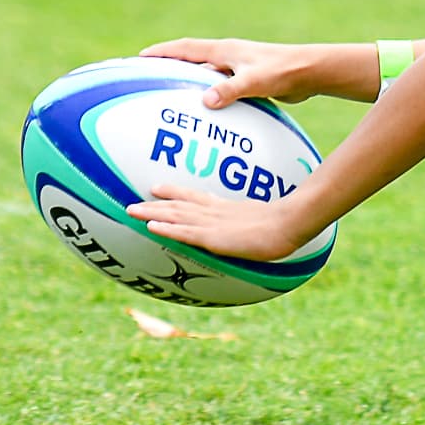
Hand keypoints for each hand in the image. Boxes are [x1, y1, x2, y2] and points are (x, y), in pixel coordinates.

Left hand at [127, 182, 313, 260]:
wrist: (292, 221)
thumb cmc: (289, 222)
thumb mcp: (269, 219)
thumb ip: (256, 219)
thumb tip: (260, 224)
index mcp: (228, 208)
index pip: (196, 197)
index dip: (175, 193)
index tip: (157, 188)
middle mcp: (216, 212)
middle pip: (180, 205)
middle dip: (156, 204)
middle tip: (133, 202)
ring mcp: (214, 224)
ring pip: (177, 216)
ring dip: (153, 213)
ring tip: (132, 211)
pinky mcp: (214, 237)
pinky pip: (184, 232)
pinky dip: (167, 228)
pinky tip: (150, 226)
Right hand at [143, 37, 329, 108]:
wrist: (312, 72)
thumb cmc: (283, 71)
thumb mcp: (254, 81)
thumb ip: (230, 90)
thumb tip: (205, 101)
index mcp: (225, 50)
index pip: (186, 48)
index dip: (163, 52)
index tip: (140, 57)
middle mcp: (229, 56)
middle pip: (192, 58)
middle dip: (170, 65)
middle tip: (149, 75)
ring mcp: (239, 67)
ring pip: (207, 74)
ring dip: (190, 82)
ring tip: (170, 96)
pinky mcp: (250, 80)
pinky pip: (222, 87)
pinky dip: (210, 95)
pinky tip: (205, 112)